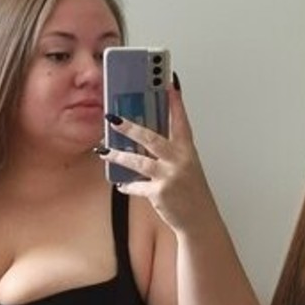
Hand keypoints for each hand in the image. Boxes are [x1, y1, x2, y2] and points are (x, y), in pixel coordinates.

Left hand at [100, 81, 213, 233]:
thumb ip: (171, 153)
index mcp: (188, 151)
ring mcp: (169, 177)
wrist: (199, 221)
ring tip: (105, 150)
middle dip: (130, 127)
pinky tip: (120, 183)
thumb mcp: (187, 167)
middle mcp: (180, 161)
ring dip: (119, 155)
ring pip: (139, 161)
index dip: (175, 102)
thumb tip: (145, 141)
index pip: (181, 121)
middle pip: (152, 138)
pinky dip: (127, 185)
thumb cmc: (193, 193)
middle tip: (113, 118)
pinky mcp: (159, 193)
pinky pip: (137, 186)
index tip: (168, 84)